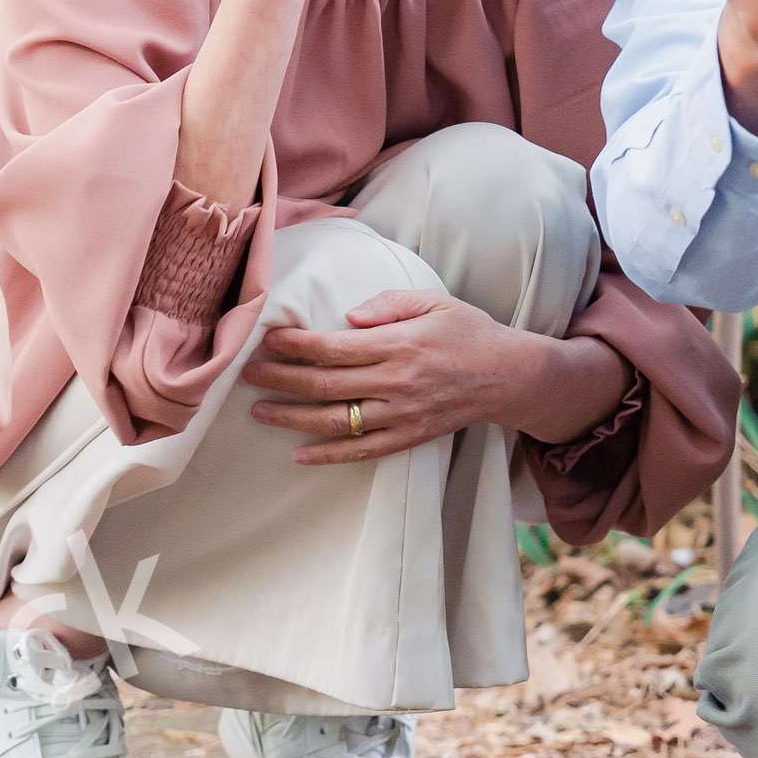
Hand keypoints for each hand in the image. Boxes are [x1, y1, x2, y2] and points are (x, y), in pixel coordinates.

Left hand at [241, 288, 543, 464]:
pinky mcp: (409, 437)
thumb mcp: (434, 301)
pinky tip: (299, 456)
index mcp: (399, 344)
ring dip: (292, 418)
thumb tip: (348, 317)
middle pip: (325, 384)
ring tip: (259, 411)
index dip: (295, 345)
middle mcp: (396, 382)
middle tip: (248, 374)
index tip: (267, 339)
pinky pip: (362, 451)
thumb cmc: (469, 332)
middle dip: (281, 379)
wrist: (509, 376)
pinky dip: (329, 456)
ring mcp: (402, 414)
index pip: (333, 347)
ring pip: (336, 421)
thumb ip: (389, 304)